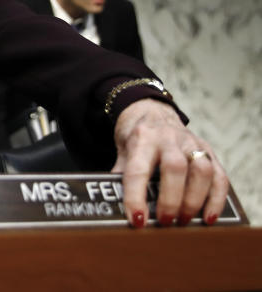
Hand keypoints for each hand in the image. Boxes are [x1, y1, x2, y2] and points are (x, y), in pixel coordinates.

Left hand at [111, 98, 228, 227]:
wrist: (152, 112)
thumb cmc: (136, 139)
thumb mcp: (122, 153)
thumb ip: (120, 177)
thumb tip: (113, 207)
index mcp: (142, 138)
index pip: (137, 169)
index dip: (136, 197)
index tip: (137, 220)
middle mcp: (168, 138)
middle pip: (175, 167)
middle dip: (170, 200)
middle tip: (165, 221)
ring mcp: (191, 143)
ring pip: (201, 170)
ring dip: (195, 200)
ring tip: (185, 220)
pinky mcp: (208, 150)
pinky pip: (219, 175)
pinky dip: (216, 199)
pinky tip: (208, 217)